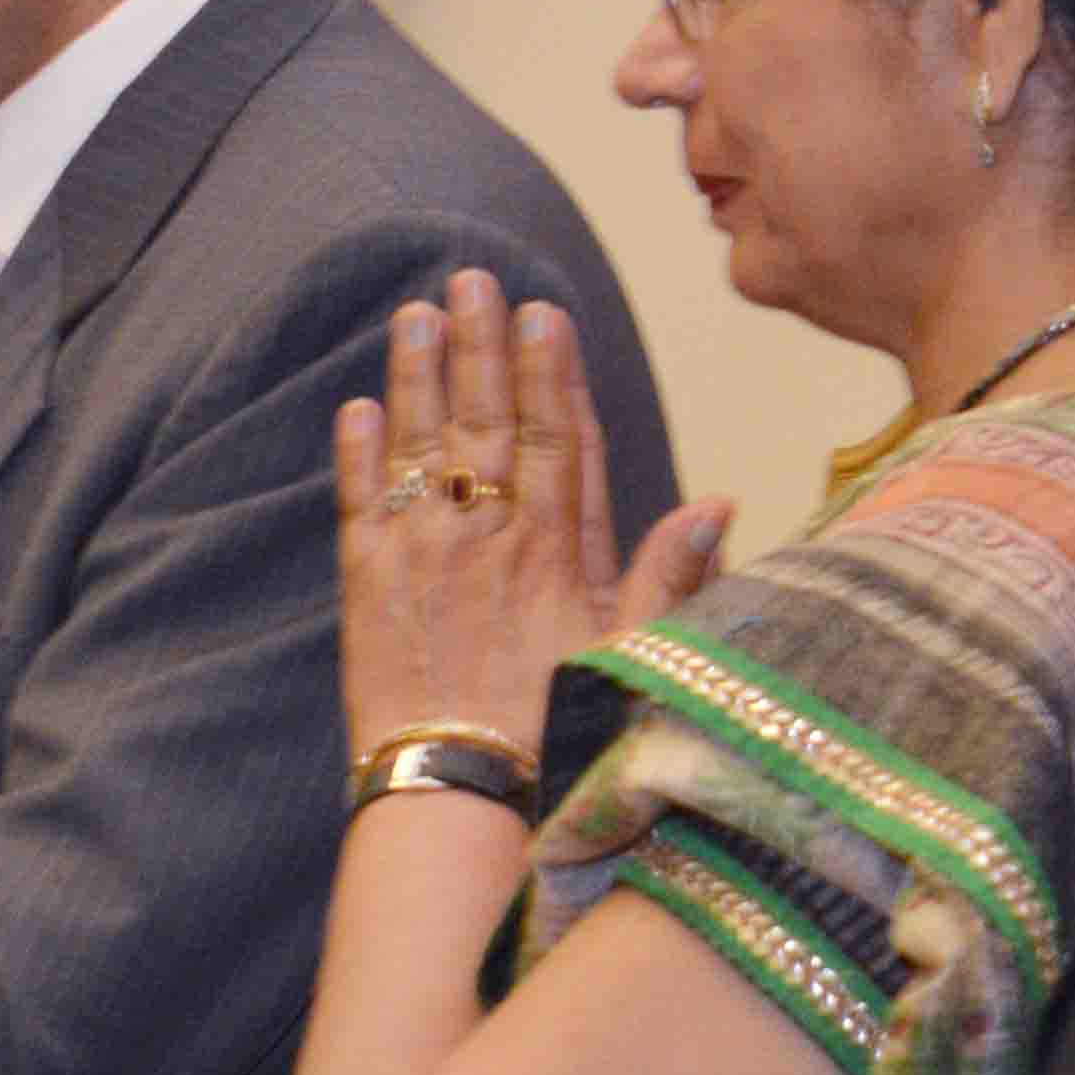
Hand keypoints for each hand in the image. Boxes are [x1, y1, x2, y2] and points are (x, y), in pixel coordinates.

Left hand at [333, 276, 727, 759]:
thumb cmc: (558, 735)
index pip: (561, 435)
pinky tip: (357, 405)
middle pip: (487, 417)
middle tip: (470, 279)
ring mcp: (423, 553)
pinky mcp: (366, 585)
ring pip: (419, 441)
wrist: (463, 796)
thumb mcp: (635, 654)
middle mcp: (489, 534)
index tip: (543, 312)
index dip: (551, 370)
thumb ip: (670, 573)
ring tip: (415, 314)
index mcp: (559, 548)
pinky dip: (357, 450)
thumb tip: (718, 502)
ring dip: (416, 373)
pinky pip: (360, 498)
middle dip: (479, 343)